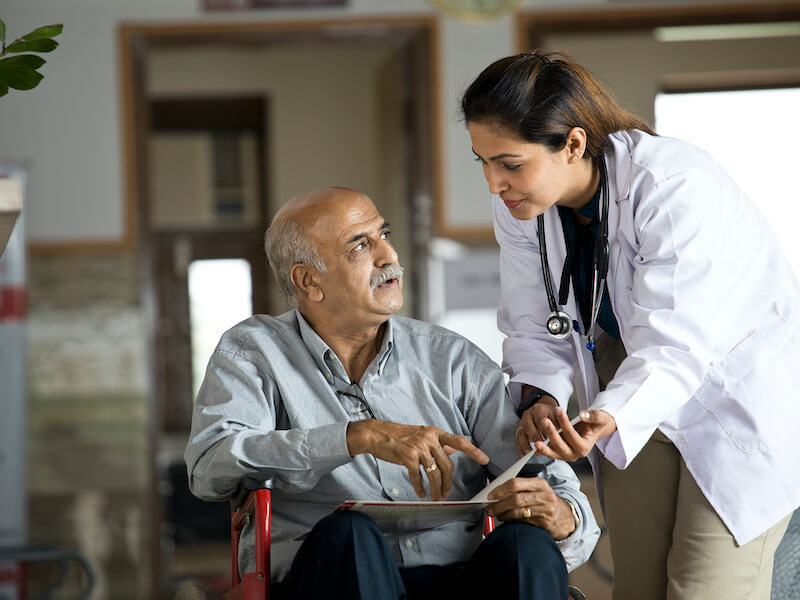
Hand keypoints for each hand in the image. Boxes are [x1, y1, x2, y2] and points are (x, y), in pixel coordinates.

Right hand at [346, 420, 488, 500]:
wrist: (376, 434)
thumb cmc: (398, 436)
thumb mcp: (420, 435)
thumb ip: (436, 443)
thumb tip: (451, 449)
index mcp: (434, 432)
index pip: (458, 442)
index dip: (473, 451)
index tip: (485, 459)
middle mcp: (429, 438)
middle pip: (447, 465)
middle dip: (448, 482)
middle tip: (447, 493)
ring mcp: (419, 447)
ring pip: (434, 473)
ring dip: (436, 489)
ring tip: (436, 498)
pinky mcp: (408, 456)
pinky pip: (419, 476)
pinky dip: (420, 487)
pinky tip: (420, 493)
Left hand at [485, 477, 575, 539]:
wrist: (563, 516)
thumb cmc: (544, 501)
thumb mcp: (536, 490)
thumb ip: (519, 489)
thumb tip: (495, 493)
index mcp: (539, 483)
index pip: (516, 483)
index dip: (500, 490)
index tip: (490, 495)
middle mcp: (544, 495)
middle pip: (516, 499)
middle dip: (499, 505)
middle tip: (490, 508)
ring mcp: (546, 509)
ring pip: (518, 511)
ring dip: (503, 514)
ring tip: (497, 514)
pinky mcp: (545, 522)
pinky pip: (523, 521)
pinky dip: (511, 520)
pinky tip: (507, 519)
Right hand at [515, 397, 559, 456]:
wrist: (543, 411)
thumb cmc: (551, 415)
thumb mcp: (558, 415)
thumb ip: (560, 424)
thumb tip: (563, 435)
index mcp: (539, 409)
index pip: (540, 420)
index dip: (545, 430)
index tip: (550, 438)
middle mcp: (528, 415)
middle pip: (529, 426)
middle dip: (535, 437)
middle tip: (541, 445)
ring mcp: (522, 423)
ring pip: (521, 434)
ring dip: (525, 444)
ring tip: (530, 452)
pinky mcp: (519, 431)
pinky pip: (518, 441)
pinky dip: (520, 449)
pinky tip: (523, 455)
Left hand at [531, 407, 616, 461]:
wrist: (593, 428)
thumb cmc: (596, 423)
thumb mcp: (601, 418)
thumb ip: (594, 416)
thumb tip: (582, 415)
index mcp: (585, 448)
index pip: (572, 435)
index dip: (565, 423)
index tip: (558, 409)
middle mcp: (575, 454)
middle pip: (561, 445)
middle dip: (552, 434)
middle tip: (545, 421)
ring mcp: (566, 455)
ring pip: (553, 452)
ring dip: (544, 447)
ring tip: (535, 441)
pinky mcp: (559, 453)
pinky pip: (549, 452)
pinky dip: (542, 449)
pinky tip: (535, 445)